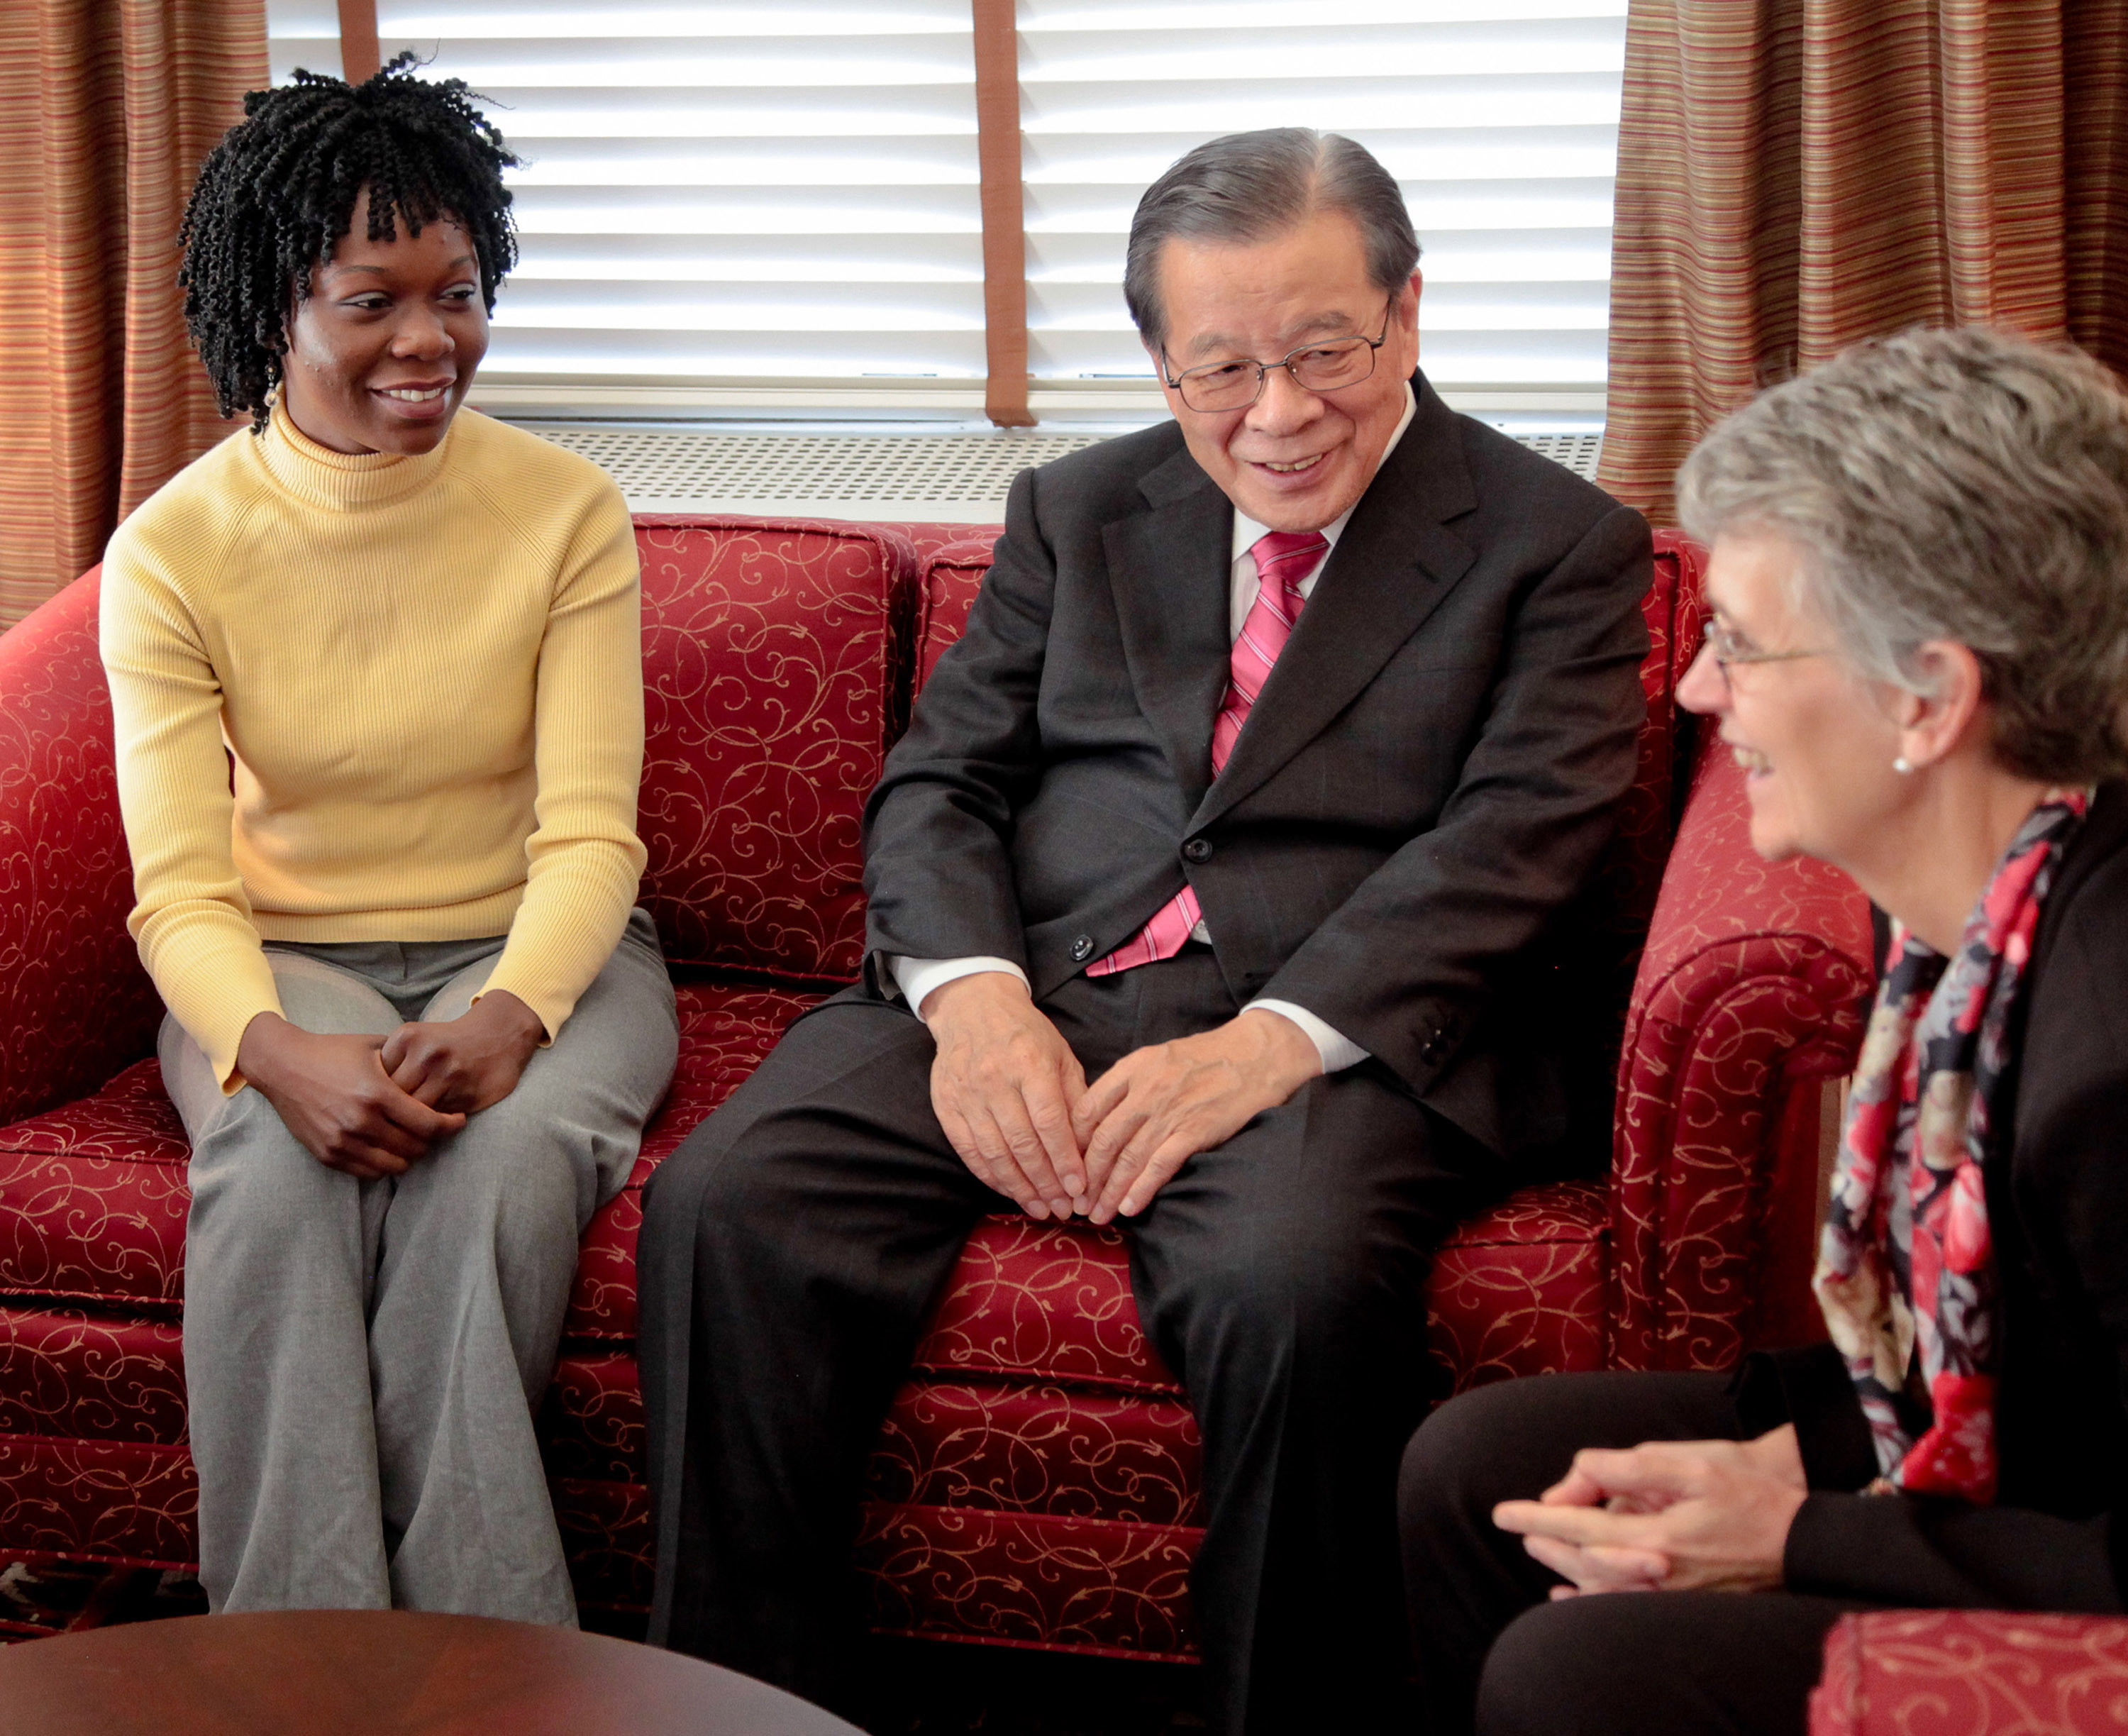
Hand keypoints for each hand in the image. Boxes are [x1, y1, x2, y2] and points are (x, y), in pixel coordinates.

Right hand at [235, 1012, 466, 1179]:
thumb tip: (440, 1072)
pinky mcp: (327, 1154)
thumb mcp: (374, 1047)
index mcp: (378, 1094)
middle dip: (432, 1141)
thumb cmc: (333, 1052)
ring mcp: (342, 1141)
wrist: (283, 1066)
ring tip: (412, 1141)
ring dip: (409, 1157)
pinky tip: (387, 1149)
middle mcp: (361, 1121)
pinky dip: (384, 1165)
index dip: (450, 1125)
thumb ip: (406, 1063)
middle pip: (415, 1148)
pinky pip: (368, 1172)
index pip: (429, 1124)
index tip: (458, 1120)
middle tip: (435, 1131)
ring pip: (393, 1166)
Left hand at [380, 988, 545, 1114]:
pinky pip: (437, 1118)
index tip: (374, 1104)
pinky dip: (430, 1125)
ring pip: (414, 1112)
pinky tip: (428, 1124)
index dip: (373, 1094)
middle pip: (391, 1097)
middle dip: (388, 1112)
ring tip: (405, 1130)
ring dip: (409, 1124)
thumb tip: (364, 1099)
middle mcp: (426, 1053)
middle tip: (386, 1124)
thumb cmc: (449, 1042)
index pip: (375, 1077)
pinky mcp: (466, 1092)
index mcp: (407, 1037)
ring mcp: (447, 1074)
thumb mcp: (416, 1039)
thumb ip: (392, 1063)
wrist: (499, 1034)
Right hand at [921, 972, 1088, 1218]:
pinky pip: (969, 1151)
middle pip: (1023, 1144)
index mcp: (1030, 1064)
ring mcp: (967, 1095)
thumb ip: (1075, 1097)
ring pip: (995, 1153)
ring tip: (1040, 1209)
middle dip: (1046, 1183)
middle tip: (1064, 1210)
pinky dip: (991, 1176)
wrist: (972, 1008)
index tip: (1079, 1188)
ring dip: (1020, 1188)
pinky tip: (1010, 1191)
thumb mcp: (1061, 1055)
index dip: (1064, 1159)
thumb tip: (1089, 1147)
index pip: (1049, 1121)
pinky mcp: (947, 1106)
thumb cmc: (1026, 1034)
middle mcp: (996, 1081)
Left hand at [1071, 1008, 1320, 1224]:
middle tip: (1076, 1203)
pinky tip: (1129, 1208)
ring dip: (1109, 1192)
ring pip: (1128, 1158)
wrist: (1256, 1054)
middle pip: (1103, 1141)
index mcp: (1131, 1069)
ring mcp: (1169, 1111)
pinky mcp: (1195, 1130)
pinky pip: (1160, 1165)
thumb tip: (1099, 1119)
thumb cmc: (1205, 1058)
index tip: (1066, 1168)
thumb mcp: (1157, 1057)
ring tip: (1098, 1216)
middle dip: (1086, 1178)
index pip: (1086, 1110)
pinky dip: (1142, 1189)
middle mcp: (1145, 1090)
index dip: (1071, 1145)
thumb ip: (1127, 1084)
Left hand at [1491, 1426, 1807, 1598]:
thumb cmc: (1746, 1489)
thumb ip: (1627, 1466)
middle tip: (1516, 1523)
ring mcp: (1672, 1594)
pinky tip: (1571, 1596)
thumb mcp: (1687, 1463)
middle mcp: (1657, 1573)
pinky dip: (1592, 1599)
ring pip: (1600, 1587)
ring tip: (1539, 1551)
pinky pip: (1625, 1604)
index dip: (1537, 1517)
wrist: (1805, 1533)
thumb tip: (1580, 1473)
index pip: (1578, 1528)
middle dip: (1546, 1541)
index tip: (1503, 1513)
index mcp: (1655, 1538)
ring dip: (1565, 1569)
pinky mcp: (1685, 1601)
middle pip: (1583, 1560)